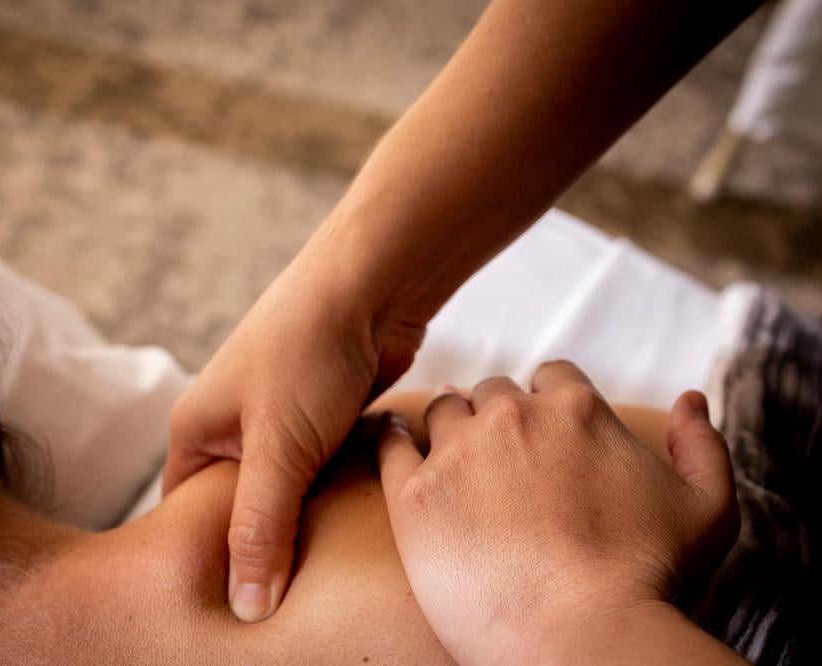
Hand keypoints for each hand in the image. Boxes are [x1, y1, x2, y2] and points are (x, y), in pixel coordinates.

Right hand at [164, 241, 423, 621]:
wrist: (371, 286)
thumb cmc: (309, 352)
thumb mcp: (278, 447)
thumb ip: (260, 526)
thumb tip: (247, 607)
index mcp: (196, 428)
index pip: (188, 512)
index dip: (214, 555)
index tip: (245, 599)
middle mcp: (231, 424)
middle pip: (240, 504)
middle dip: (266, 539)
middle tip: (292, 588)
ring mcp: (278, 418)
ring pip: (286, 487)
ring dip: (306, 513)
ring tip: (326, 558)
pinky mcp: (321, 414)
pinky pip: (319, 468)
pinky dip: (333, 487)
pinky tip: (353, 513)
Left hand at [377, 361, 739, 663]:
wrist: (581, 636)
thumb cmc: (649, 579)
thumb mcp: (707, 508)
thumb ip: (702, 444)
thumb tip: (690, 399)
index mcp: (576, 409)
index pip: (553, 376)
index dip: (547, 397)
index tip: (542, 424)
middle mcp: (511, 416)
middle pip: (493, 391)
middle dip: (497, 412)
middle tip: (495, 447)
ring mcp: (457, 451)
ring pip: (443, 410)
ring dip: (449, 423)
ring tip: (449, 449)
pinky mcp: (413, 493)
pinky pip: (390, 444)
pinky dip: (391, 436)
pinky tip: (392, 438)